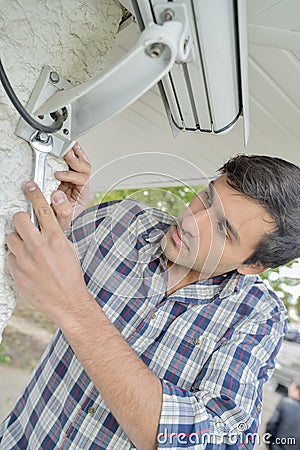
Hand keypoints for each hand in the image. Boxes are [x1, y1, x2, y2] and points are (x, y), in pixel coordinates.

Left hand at [6, 182, 88, 324]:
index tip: (29, 186)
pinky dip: (15, 256)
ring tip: (27, 249)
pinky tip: (26, 263)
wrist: (67, 301)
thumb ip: (55, 234)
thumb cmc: (70, 276)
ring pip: (10, 237)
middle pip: (20, 219)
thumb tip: (43, 223)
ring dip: (17, 240)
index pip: (42, 210)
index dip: (35, 194)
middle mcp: (39, 247)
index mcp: (55, 239)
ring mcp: (26, 260)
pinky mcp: (17, 272)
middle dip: (21, 219)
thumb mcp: (69, 249)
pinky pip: (9, 256)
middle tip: (25, 224)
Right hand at [51, 142, 90, 229]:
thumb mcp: (62, 219)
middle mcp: (82, 187)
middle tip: (66, 154)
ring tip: (69, 146)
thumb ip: (63, 209)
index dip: (71, 175)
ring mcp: (76, 181)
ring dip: (76, 154)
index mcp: (84, 196)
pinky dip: (73, 153)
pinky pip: (73, 163)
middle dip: (75, 160)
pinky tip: (71, 147)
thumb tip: (58, 195)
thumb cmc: (60, 221)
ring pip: (81, 163)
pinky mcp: (67, 177)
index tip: (59, 175)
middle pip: (85, 168)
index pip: (84, 180)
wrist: (54, 223)